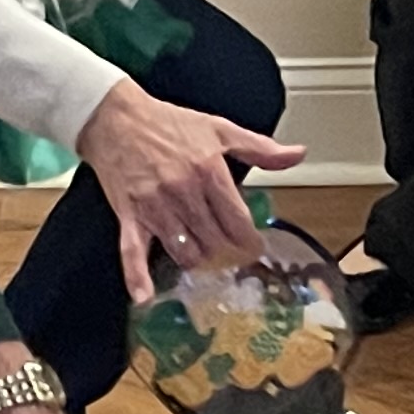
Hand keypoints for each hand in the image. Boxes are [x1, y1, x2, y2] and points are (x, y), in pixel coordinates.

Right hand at [74, 79, 305, 302]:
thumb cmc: (167, 122)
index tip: (254, 247)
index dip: (250, 240)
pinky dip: (137, 276)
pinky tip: (144, 296)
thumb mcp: (219, 128)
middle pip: (215, 241)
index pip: (238, 221)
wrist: (116, 117)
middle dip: (225, 250)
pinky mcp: (130, 216)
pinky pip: (132, 252)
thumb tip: (297, 155)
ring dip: (197, 258)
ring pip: (185, 251)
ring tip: (202, 252)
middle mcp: (184, 192)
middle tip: (228, 251)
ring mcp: (155, 207)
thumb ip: (260, 148)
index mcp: (209, 171)